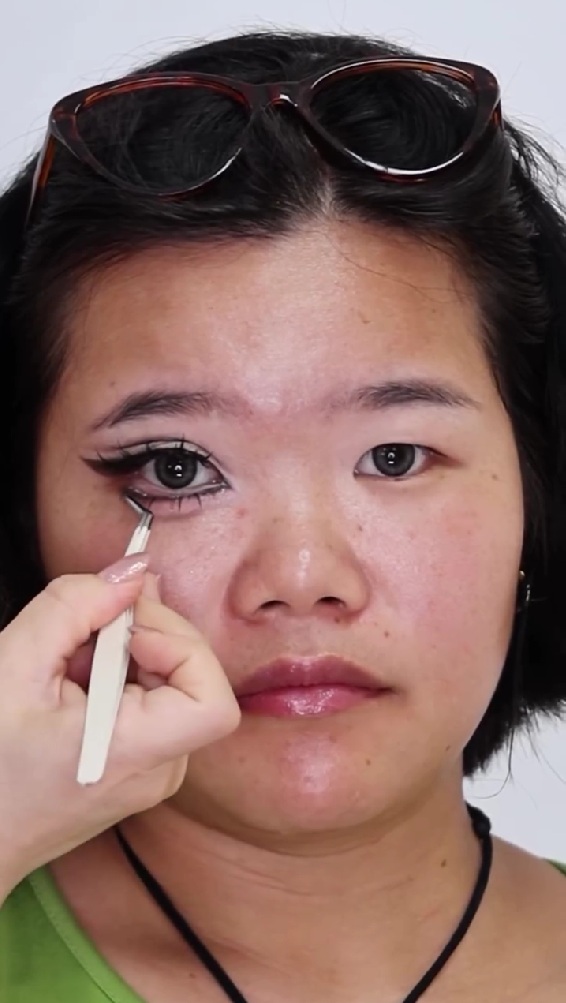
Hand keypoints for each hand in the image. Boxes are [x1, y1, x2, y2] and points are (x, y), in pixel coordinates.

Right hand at [0, 557, 239, 897]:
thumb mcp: (15, 668)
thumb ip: (75, 605)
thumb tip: (131, 570)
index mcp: (135, 754)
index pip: (213, 697)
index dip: (181, 646)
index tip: (126, 630)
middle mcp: (160, 769)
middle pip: (194, 674)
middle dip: (142, 635)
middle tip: (83, 633)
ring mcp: (156, 770)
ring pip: (173, 681)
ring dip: (126, 654)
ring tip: (68, 667)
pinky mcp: (144, 764)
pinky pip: (155, 700)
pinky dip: (119, 676)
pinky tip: (73, 686)